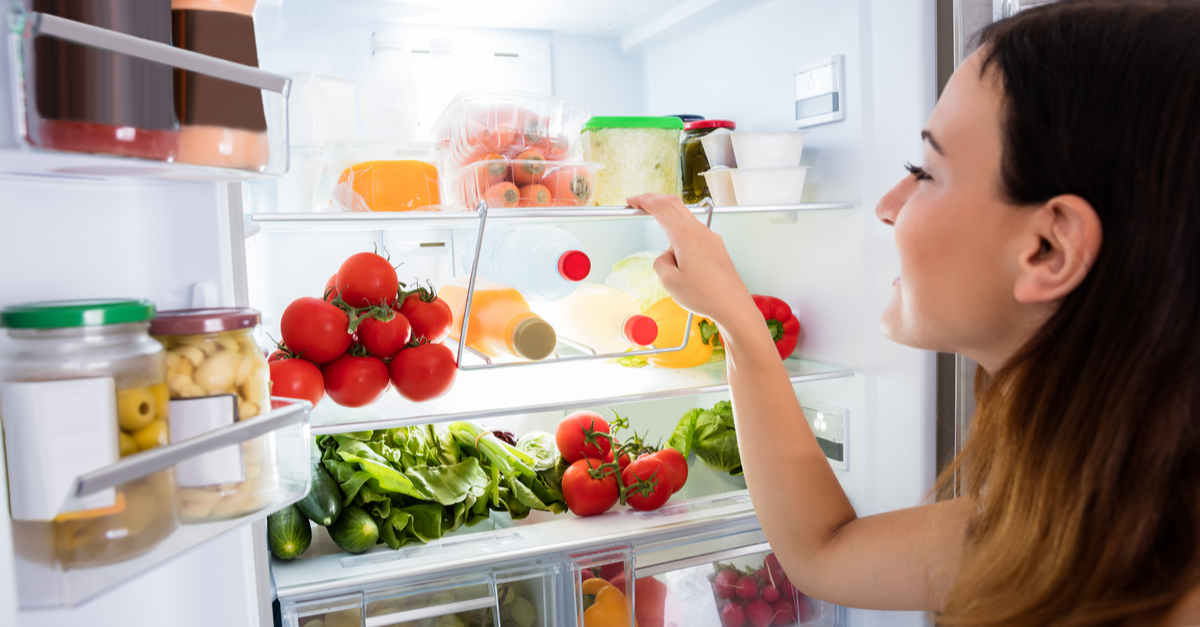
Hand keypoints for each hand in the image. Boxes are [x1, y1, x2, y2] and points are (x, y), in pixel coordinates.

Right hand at [626, 194, 754, 325]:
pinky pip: (695, 233)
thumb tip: (666, 256)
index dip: (643, 201)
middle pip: (674, 204)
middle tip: (640, 203)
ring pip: (685, 218)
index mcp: (685, 236)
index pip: (660, 208)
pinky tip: (680, 254)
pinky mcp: (716, 247)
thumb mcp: (670, 282)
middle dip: (655, 199)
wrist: (733, 306)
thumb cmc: (705, 296)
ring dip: (669, 219)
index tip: (631, 201)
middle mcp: (700, 232)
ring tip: (662, 243)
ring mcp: (710, 238)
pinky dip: (681, 234)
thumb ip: (660, 262)